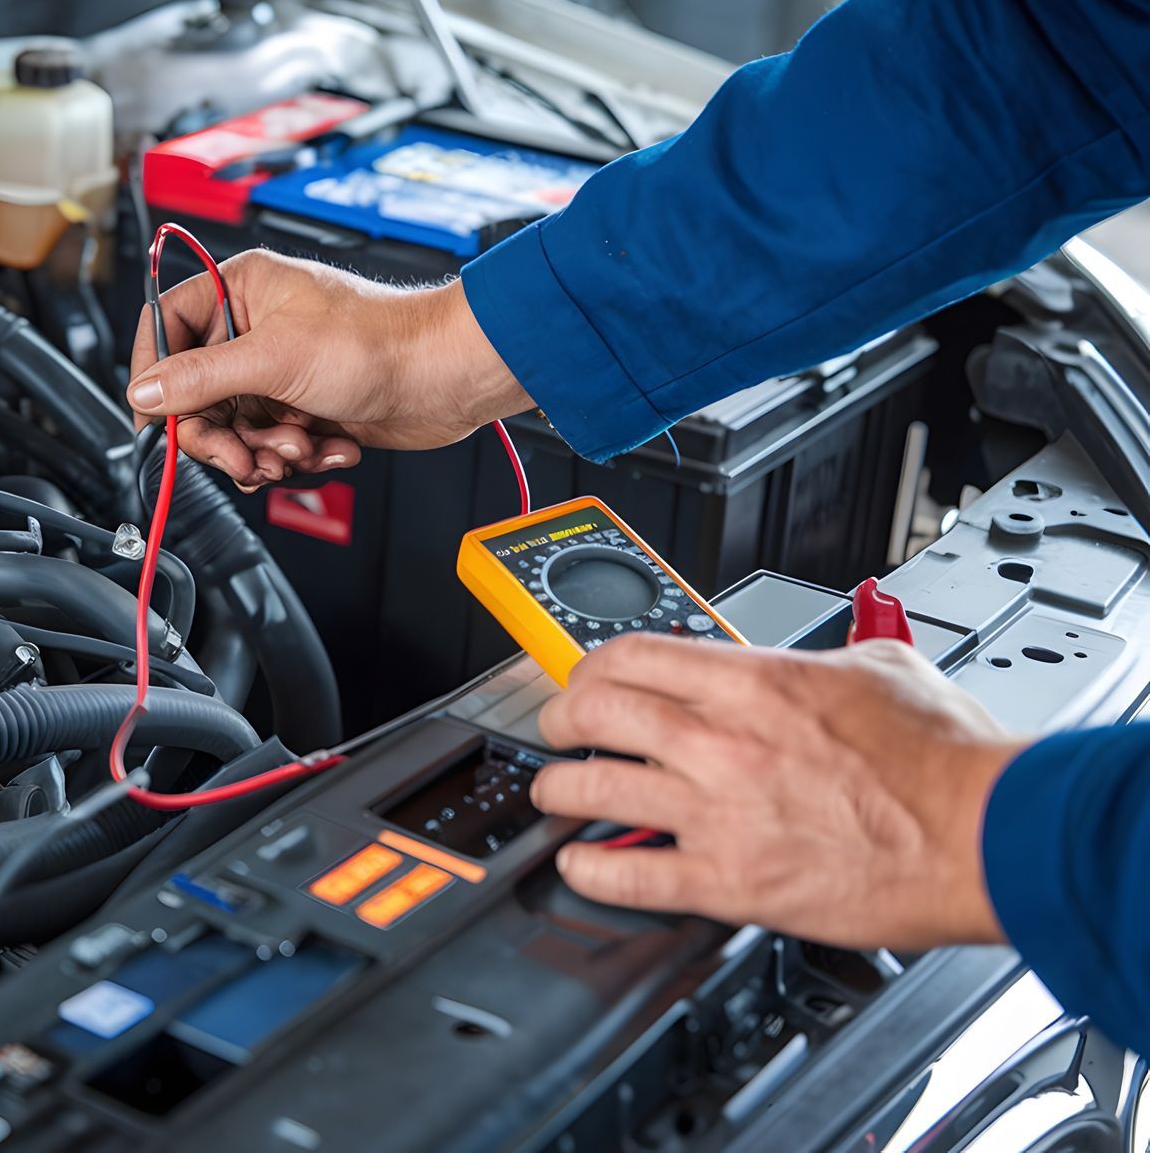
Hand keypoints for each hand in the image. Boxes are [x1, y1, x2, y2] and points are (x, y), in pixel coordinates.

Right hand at [126, 250, 531, 490]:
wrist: (445, 376)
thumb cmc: (380, 340)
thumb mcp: (274, 359)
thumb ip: (200, 378)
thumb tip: (145, 390)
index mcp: (241, 290)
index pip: (167, 328)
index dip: (156, 374)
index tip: (158, 415)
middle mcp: (254, 328)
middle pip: (196, 393)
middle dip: (223, 435)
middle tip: (243, 457)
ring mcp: (278, 370)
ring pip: (234, 428)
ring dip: (264, 451)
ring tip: (298, 447)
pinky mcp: (302, 407)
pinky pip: (270, 444)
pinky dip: (295, 455)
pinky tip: (325, 445)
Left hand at [529, 635, 1025, 949]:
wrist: (984, 833)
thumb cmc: (946, 760)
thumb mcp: (880, 668)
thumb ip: (826, 656)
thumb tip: (808, 655)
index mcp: (754, 683)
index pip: (630, 656)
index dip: (590, 666)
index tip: (586, 678)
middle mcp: (723, 742)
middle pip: (594, 714)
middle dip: (559, 721)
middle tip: (556, 730)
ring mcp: (720, 813)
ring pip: (594, 790)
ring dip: (559, 792)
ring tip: (554, 794)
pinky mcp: (731, 881)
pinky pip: (631, 874)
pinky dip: (592, 870)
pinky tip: (581, 864)